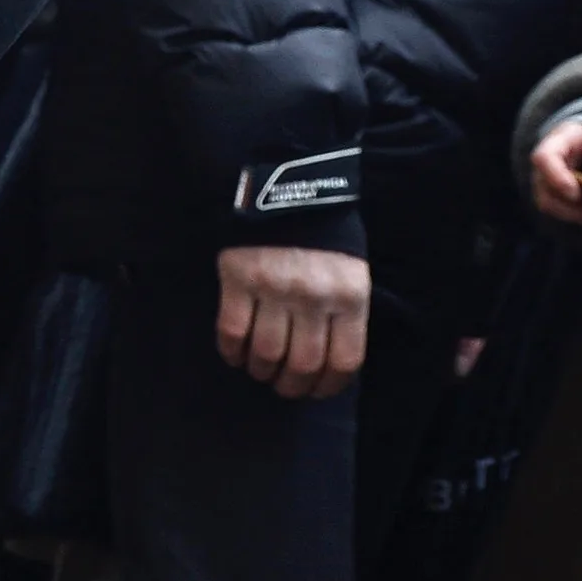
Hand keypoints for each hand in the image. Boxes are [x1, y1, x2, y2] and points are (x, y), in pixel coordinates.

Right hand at [216, 244, 370, 398]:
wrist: (284, 189)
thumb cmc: (324, 236)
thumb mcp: (350, 273)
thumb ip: (343, 313)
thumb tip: (325, 361)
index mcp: (349, 297)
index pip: (343, 361)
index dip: (327, 386)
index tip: (315, 391)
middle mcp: (313, 297)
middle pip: (302, 364)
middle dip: (291, 385)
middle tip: (283, 386)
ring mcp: (273, 288)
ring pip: (265, 353)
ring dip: (260, 371)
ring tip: (259, 370)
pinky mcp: (237, 278)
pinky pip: (232, 331)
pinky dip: (231, 351)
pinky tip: (234, 354)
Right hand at [528, 120, 581, 225]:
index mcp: (556, 143)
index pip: (544, 158)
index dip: (555, 177)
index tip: (576, 194)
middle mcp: (543, 167)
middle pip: (546, 193)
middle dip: (577, 208)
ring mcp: (545, 186)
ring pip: (554, 208)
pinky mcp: (554, 201)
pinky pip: (563, 216)